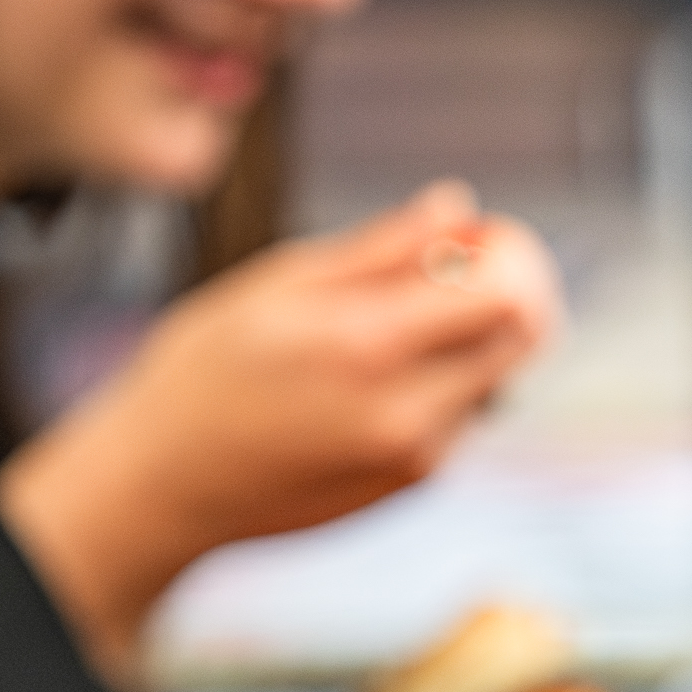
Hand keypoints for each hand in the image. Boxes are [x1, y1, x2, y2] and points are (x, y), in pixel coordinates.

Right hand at [0, 183, 559, 673]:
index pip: (506, 293)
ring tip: (396, 324)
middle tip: (459, 267)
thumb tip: (458, 207)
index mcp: (369, 345)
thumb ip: (381, 250)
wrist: (167, 484)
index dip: (507, 253)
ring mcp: (417, 457)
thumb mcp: (279, 285)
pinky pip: (462, 416)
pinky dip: (443, 383)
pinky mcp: (413, 485)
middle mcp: (407, 410)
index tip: (476, 237)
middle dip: (509, 291)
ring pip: (497, 377)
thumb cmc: (205, 370)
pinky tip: (372, 377)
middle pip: (525, 336)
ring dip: (472, 338)